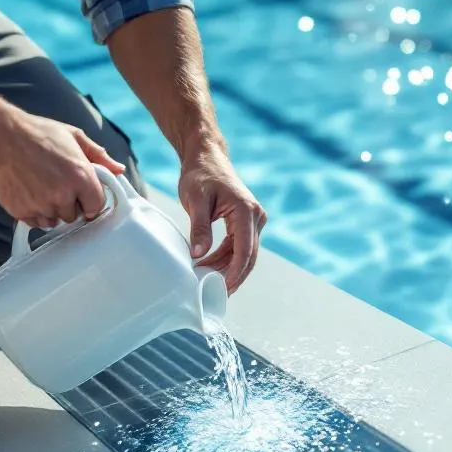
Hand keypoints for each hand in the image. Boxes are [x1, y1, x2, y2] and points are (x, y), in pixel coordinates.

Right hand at [0, 111, 124, 228]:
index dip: (90, 200)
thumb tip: (119, 169)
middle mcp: (63, 194)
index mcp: (81, 176)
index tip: (83, 194)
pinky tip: (30, 192)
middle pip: (75, 215)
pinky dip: (35, 212)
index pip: (97, 206)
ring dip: (52, 208)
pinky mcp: (23, 211)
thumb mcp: (73, 137)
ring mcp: (42, 205)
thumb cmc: (38, 133)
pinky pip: (37, 222)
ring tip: (41, 185)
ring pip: (56, 220)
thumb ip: (98, 156)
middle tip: (57, 183)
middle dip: (70, 203)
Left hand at [179, 144, 266, 293]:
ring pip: (244, 253)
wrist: (206, 157)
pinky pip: (239, 246)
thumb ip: (199, 228)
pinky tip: (210, 267)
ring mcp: (253, 219)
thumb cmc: (200, 175)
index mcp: (246, 210)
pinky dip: (226, 258)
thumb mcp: (195, 200)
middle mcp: (256, 216)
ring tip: (207, 280)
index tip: (221, 289)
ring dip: (227, 268)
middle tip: (214, 294)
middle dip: (232, 276)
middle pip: (248, 256)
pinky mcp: (246, 221)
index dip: (234, 273)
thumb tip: (198, 255)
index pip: (244, 250)